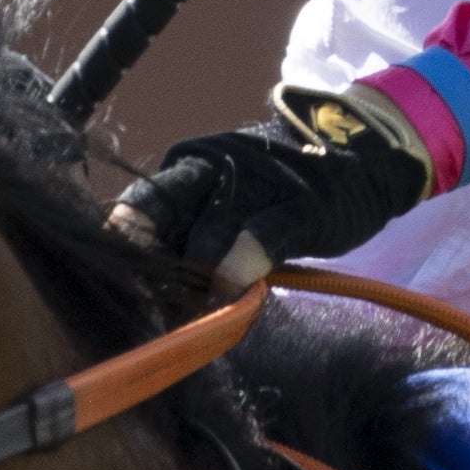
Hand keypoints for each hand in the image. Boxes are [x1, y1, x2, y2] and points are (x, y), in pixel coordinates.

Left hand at [113, 85, 435, 283]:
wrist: (358, 154)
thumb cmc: (276, 193)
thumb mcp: (223, 206)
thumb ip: (187, 244)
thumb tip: (145, 299)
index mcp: (183, 169)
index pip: (135, 208)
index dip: (120, 254)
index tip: (112, 294)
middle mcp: (208, 168)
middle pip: (156, 213)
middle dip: (144, 267)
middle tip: (142, 310)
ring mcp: (255, 183)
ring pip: (205, 233)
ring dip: (192, 281)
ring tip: (190, 314)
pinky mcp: (299, 205)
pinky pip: (264, 234)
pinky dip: (243, 263)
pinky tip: (232, 290)